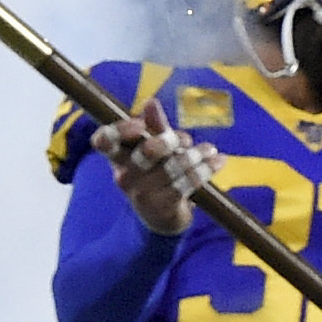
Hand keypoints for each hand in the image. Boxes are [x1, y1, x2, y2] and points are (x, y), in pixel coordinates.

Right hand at [98, 105, 213, 234]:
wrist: (162, 219)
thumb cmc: (156, 175)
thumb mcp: (154, 149)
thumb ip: (153, 126)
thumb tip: (150, 102)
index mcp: (118, 159)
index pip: (104, 141)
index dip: (120, 129)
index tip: (141, 125)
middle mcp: (125, 177)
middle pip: (147, 150)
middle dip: (171, 139)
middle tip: (186, 140)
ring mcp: (142, 194)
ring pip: (174, 166)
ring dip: (196, 154)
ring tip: (210, 150)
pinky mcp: (163, 207)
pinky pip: (188, 182)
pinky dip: (206, 168)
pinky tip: (217, 161)